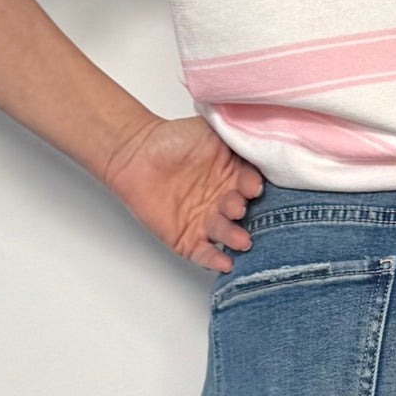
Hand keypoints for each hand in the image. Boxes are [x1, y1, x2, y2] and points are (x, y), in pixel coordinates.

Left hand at [102, 112, 263, 269]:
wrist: (136, 154)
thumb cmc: (174, 140)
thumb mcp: (212, 132)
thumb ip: (237, 140)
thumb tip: (259, 146)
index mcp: (235, 176)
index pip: (253, 186)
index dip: (253, 186)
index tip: (252, 186)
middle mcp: (224, 201)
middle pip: (243, 213)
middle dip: (244, 213)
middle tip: (238, 208)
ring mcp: (207, 221)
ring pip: (227, 234)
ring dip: (234, 238)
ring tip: (240, 240)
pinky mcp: (188, 239)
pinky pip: (205, 253)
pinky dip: (216, 260)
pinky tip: (225, 262)